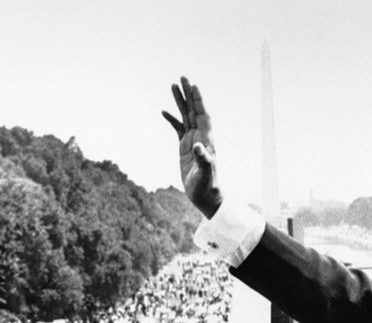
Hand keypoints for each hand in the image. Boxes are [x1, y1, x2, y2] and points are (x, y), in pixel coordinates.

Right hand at [162, 77, 222, 218]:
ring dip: (180, 102)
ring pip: (186, 116)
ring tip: (173, 86)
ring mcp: (192, 141)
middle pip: (194, 110)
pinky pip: (178, 129)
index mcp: (207, 139)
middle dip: (188, 94)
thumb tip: (198, 147)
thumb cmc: (207, 186)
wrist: (205, 196)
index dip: (198, 100)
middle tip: (182, 77)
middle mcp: (201, 137)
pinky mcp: (185, 148)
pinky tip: (164, 111)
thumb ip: (203, 160)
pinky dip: (172, 119)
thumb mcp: (205, 174)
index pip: (203, 114)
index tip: (193, 85)